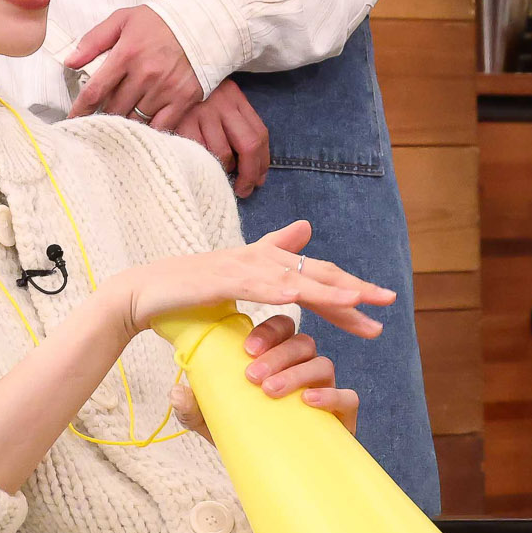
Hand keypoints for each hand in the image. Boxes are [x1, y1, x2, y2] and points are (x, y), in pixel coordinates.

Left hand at [65, 6, 203, 130]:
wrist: (203, 23)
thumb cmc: (160, 21)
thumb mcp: (123, 19)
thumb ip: (94, 40)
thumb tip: (70, 61)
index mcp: (126, 54)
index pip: (95, 91)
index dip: (80, 110)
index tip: (72, 120)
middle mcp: (145, 75)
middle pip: (113, 108)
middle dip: (101, 115)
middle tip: (96, 118)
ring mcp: (165, 89)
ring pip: (134, 119)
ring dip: (123, 123)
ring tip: (116, 123)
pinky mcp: (184, 99)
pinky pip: (160, 126)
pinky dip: (148, 131)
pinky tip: (141, 130)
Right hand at [107, 219, 390, 344]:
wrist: (144, 293)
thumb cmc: (189, 291)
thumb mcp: (237, 277)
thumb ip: (270, 255)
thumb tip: (305, 228)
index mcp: (265, 262)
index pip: (316, 274)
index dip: (349, 288)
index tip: (380, 305)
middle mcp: (258, 259)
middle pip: (315, 273)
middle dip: (353, 288)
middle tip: (387, 301)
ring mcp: (239, 267)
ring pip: (293, 280)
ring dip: (326, 291)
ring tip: (358, 302)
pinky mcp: (219, 280)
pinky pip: (255, 286)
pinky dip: (278, 289)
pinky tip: (299, 297)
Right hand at [170, 80, 270, 198]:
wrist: (161, 82)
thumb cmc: (191, 100)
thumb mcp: (218, 102)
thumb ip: (236, 125)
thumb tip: (254, 170)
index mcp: (235, 98)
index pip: (260, 134)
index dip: (262, 162)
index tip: (258, 180)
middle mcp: (222, 104)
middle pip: (249, 145)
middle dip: (250, 173)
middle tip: (244, 190)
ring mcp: (202, 113)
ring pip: (223, 154)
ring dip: (223, 171)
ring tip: (216, 174)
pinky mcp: (181, 122)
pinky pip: (199, 154)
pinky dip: (202, 165)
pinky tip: (198, 166)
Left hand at [170, 314, 357, 441]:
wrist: (270, 474)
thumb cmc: (242, 435)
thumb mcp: (210, 421)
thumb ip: (193, 406)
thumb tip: (177, 392)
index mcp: (278, 357)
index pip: (281, 327)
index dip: (268, 331)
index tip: (246, 350)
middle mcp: (305, 367)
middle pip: (301, 342)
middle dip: (277, 354)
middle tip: (252, 376)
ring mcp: (325, 389)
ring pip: (322, 364)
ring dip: (296, 373)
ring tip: (270, 391)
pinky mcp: (342, 416)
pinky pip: (348, 397)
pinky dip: (330, 396)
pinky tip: (308, 401)